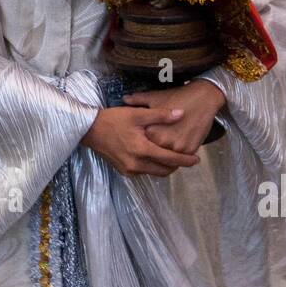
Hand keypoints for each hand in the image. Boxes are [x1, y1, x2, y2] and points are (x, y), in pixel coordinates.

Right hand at [82, 106, 199, 176]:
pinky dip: (153, 166)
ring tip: (172, 157)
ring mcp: (129, 169)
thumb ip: (160, 115)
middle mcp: (136, 164)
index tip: (196, 160)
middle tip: (185, 158)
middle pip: (163, 170)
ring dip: (164, 167)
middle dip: (176, 166)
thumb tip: (181, 114)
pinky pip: (144, 172)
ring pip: (154, 172)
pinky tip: (154, 156)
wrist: (89, 129)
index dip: (185, 160)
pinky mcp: (123, 170)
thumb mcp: (137, 114)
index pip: (169, 159)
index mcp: (141, 150)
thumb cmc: (113, 119)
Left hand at [123, 80, 224, 154]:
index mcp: (152, 131)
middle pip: (154, 153)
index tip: (140, 138)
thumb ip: (137, 100)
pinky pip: (179, 158)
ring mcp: (177, 147)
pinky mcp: (189, 150)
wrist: (203, 98)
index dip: (140, 140)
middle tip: (153, 146)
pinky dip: (176, 156)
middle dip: (152, 151)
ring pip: (167, 158)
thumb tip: (124, 99)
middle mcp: (164, 141)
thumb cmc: (177, 96)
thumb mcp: (154, 97)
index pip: (141, 142)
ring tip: (163, 150)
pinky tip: (174, 151)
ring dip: (164, 156)